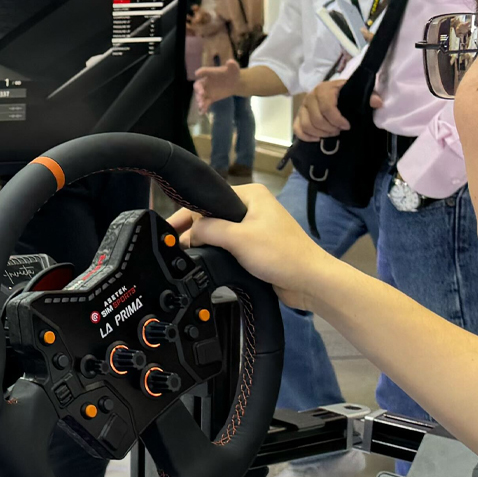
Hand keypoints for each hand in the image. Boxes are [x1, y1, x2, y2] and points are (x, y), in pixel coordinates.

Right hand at [168, 184, 334, 310]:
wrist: (310, 281)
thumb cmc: (281, 254)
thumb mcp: (238, 238)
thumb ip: (207, 230)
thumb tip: (187, 234)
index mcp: (250, 195)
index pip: (207, 200)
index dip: (185, 215)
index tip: (167, 230)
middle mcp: (251, 207)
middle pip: (211, 216)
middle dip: (192, 231)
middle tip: (172, 246)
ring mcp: (254, 228)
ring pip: (219, 233)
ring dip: (204, 243)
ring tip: (183, 256)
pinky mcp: (256, 246)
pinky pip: (229, 245)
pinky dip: (216, 252)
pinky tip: (204, 261)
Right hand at [193, 59, 240, 110]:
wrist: (235, 83)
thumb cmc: (233, 73)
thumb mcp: (234, 68)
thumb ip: (232, 65)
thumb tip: (230, 61)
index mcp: (210, 73)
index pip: (204, 71)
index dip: (200, 72)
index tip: (197, 74)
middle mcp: (206, 82)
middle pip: (198, 86)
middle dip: (198, 90)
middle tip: (201, 95)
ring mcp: (207, 91)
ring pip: (200, 96)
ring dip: (200, 100)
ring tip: (202, 105)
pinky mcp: (210, 98)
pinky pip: (205, 103)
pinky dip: (203, 108)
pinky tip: (203, 112)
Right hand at [292, 80, 380, 141]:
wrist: (332, 90)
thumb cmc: (344, 93)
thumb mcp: (356, 92)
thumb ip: (367, 97)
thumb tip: (378, 103)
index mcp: (324, 89)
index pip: (327, 108)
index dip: (337, 120)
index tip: (347, 126)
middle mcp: (310, 97)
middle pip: (316, 119)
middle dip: (330, 129)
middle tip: (339, 131)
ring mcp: (302, 107)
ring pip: (307, 125)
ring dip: (320, 133)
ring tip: (331, 134)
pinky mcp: (298, 116)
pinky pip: (297, 128)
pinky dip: (307, 136)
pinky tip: (318, 138)